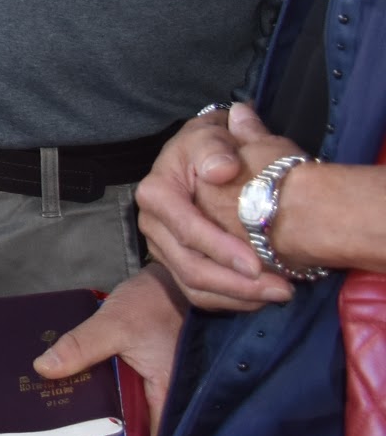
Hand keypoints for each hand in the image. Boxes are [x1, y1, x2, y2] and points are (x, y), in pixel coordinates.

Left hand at [33, 264, 185, 435]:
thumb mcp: (113, 325)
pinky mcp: (147, 373)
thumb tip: (43, 369)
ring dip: (105, 414)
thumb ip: (81, 346)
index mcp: (167, 395)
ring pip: (129, 410)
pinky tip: (81, 392)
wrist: (170, 280)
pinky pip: (125, 391)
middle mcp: (167, 397)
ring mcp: (157, 385)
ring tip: (67, 422)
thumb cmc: (152, 302)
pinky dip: (107, 393)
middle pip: (136, 429)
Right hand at [137, 102, 293, 310]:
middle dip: (236, 283)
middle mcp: (153, 223)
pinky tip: (262, 297)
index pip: (184, 228)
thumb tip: (220, 170)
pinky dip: (232, 301)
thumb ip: (215, 148)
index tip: (257, 264)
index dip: (219, 249)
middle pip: (189, 265)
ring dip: (239, 296)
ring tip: (280, 294)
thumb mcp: (212, 135)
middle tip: (282, 289)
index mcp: (157, 192)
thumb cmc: (214, 146)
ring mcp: (162, 246)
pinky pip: (199, 294)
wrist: (210, 156)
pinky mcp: (175, 263)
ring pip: (194, 286)